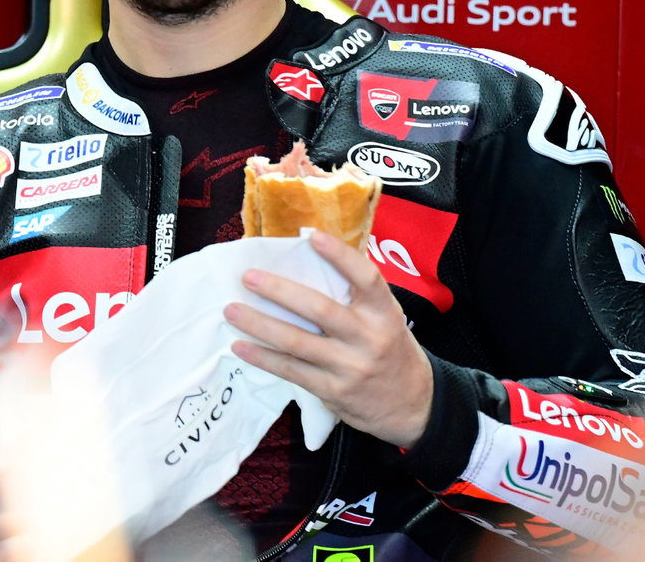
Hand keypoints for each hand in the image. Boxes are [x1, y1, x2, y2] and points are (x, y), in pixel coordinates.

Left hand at [224, 229, 432, 448]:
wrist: (413, 408)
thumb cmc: (390, 351)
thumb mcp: (387, 320)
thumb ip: (357, 298)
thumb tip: (308, 262)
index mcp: (385, 314)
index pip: (366, 278)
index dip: (340, 255)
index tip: (311, 235)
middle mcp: (369, 339)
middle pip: (321, 310)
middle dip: (280, 291)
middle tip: (248, 277)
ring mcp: (350, 367)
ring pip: (297, 342)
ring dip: (259, 325)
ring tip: (231, 310)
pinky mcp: (333, 391)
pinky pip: (291, 370)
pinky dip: (263, 357)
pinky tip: (240, 346)